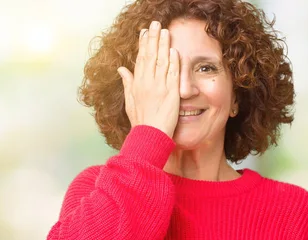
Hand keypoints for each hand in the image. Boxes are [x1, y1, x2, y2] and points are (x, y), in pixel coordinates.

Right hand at [117, 21, 179, 137]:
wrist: (149, 135)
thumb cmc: (141, 121)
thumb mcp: (130, 100)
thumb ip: (127, 83)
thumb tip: (121, 69)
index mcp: (137, 83)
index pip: (140, 58)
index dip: (143, 44)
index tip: (145, 32)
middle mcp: (147, 82)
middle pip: (150, 55)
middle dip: (153, 38)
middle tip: (156, 24)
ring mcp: (159, 87)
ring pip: (162, 61)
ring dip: (164, 45)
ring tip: (166, 31)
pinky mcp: (171, 93)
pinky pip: (173, 74)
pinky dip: (173, 62)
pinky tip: (174, 51)